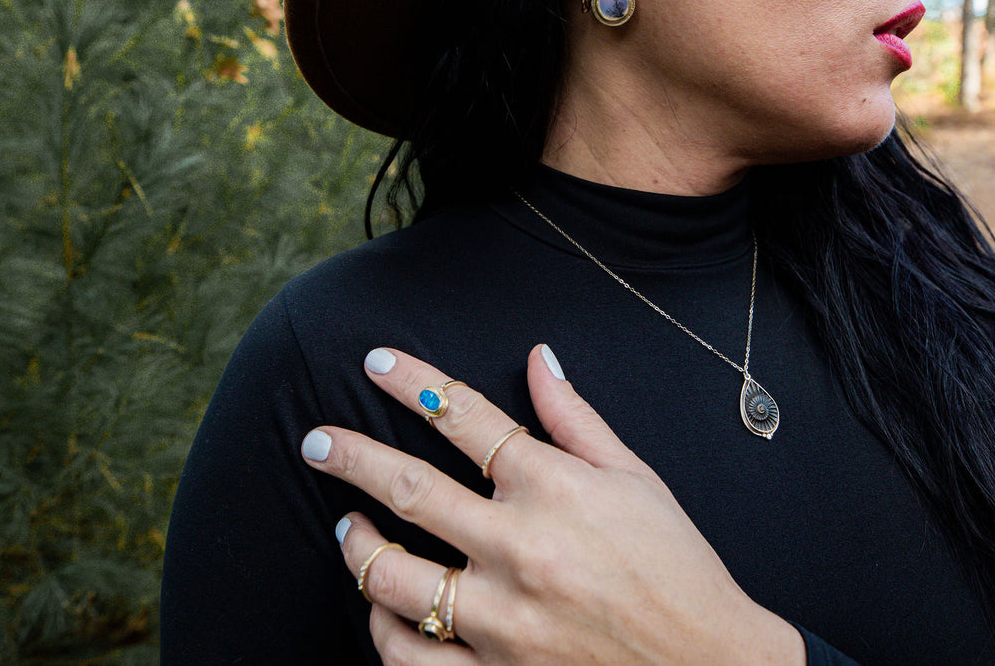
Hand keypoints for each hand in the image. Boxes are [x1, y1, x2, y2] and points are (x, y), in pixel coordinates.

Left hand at [299, 344, 805, 664]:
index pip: (463, 415)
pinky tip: (381, 605)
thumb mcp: (637, 479)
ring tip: (348, 526)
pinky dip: (383, 627)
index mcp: (554, 488)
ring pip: (391, 574)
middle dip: (349, 456)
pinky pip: (408, 654)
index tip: (375, 361)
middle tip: (316, 441)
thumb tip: (536, 357)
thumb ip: (576, 418)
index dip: (411, 380)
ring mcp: (501, 618)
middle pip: (407, 487)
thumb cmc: (678, 567)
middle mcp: (519, 547)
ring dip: (357, 544)